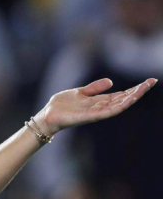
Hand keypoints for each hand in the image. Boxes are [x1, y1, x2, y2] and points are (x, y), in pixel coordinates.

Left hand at [33, 78, 157, 135]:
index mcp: (98, 101)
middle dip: (137, 91)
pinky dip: (119, 105)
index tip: (147, 81)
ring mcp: (96, 112)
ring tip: (144, 88)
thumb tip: (111, 81)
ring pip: (119, 105)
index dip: (133, 89)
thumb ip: (94, 88)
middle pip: (123, 99)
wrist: (48, 115)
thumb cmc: (62, 105)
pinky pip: (108, 111)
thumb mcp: (79, 92)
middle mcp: (100, 107)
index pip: (120, 94)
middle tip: (151, 82)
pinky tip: (127, 98)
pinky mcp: (90, 116)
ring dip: (132, 97)